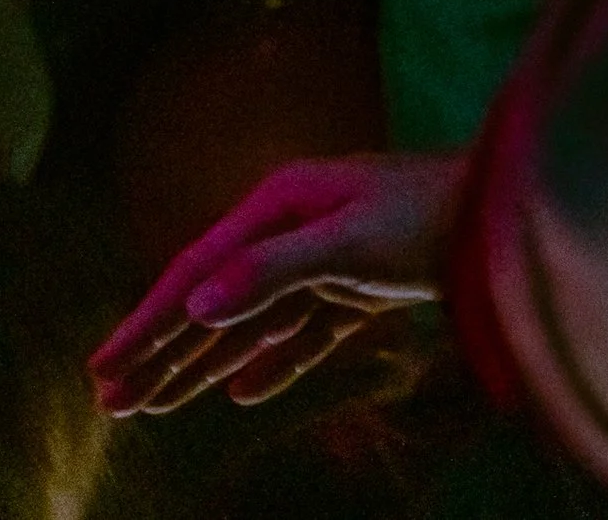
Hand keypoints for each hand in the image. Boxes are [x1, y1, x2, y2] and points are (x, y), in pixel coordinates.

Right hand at [87, 152, 467, 417]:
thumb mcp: (347, 243)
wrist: (505, 215)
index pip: (198, 273)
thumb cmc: (427, 217)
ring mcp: (328, 256)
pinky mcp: (361, 287)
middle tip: (110, 400)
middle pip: (215, 298)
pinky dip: (271, 362)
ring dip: (202, 362)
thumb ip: (273, 272)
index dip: (148, 323)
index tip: (102, 369)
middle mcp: (296, 224)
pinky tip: (241, 392)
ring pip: (251, 321)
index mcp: (281, 203)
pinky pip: (301, 333)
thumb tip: (198, 303)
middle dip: (162, 349)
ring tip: (153, 405)